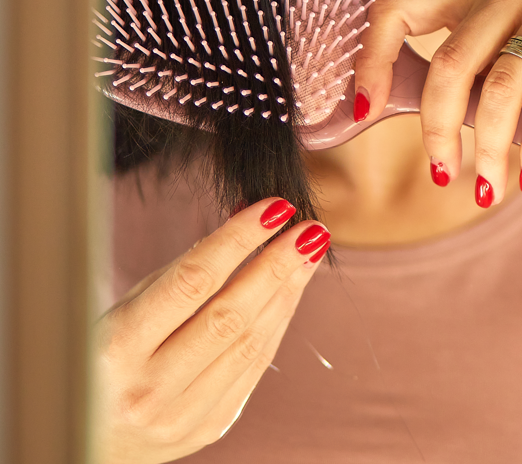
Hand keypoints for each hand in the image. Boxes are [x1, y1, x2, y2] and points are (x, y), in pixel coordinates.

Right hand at [95, 200, 330, 463]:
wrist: (86, 440)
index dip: (238, 240)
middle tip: (309, 228)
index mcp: (115, 350)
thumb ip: (178, 275)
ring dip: (288, 291)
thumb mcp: (120, 312)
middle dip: (276, 265)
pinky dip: (278, 324)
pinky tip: (291, 292)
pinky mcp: (208, 428)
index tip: (273, 208)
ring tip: (309, 252)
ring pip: (251, 343)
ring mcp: (180, 415)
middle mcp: (148, 388)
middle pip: (230, 315)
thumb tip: (244, 222)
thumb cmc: (100, 361)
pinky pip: (254, 368)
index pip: (191, 281)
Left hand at [353, 0, 521, 201]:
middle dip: (439, 128)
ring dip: (491, 148)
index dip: (372, 60)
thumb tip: (411, 120)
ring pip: (499, 88)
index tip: (363, 108)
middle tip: (443, 172)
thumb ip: (473, 74)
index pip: (399, 10)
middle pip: (449, 62)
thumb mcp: (517, 59)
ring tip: (491, 185)